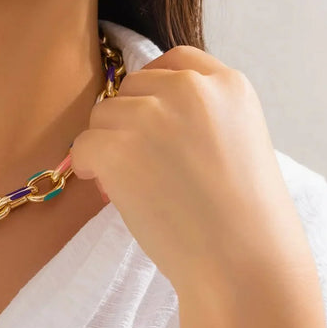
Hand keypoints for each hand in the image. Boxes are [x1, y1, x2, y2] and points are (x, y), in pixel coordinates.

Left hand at [71, 46, 326, 327]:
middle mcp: (190, 90)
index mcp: (228, 86)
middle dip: (129, 124)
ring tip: (134, 186)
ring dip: (109, 148)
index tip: (147, 122)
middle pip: (132, 89)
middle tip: (140, 167)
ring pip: (103, 117)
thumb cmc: (243, 220)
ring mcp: (152, 116)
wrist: (242, 263)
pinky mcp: (119, 148)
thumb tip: (138, 121)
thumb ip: (198, 121)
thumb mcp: (236, 148)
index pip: (174, 63)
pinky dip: (88, 167)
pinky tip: (110, 192)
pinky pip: (83, 145)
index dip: (153, 92)